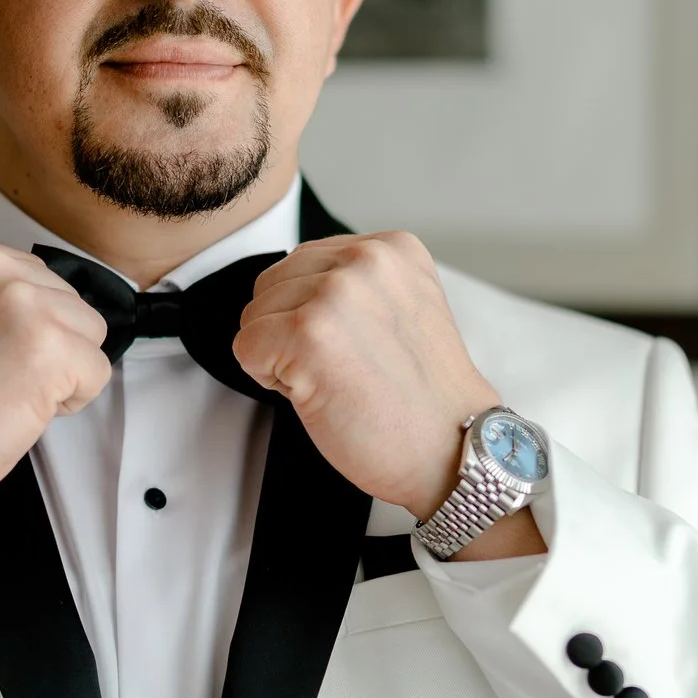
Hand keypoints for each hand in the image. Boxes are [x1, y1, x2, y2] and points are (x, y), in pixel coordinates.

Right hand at [0, 238, 110, 583]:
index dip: (19, 329)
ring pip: (87, 334)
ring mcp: (21, 304)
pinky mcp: (48, 347)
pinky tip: (19, 410)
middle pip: (66, 301)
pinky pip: (97, 372)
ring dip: (60, 372)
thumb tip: (31, 311)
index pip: (31, 279)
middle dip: (44, 346)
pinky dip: (70, 402)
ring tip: (4, 394)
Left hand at [233, 233, 539, 548]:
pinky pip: (245, 348)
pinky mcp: (306, 333)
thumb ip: (355, 284)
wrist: (452, 450)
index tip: (358, 348)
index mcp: (392, 247)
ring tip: (336, 380)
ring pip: (255, 316)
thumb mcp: (401, 309)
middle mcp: (365, 259)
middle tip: (345, 369)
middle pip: (272, 284)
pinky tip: (317, 394)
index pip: (304, 264)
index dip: (314, 316)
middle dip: (291, 331)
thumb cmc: (422, 399)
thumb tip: (292, 284)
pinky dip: (268, 379)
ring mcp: (335, 293)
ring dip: (281, 357)